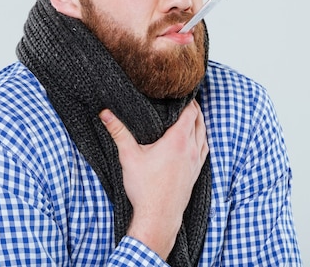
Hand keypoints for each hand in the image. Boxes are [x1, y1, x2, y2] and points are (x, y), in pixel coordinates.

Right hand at [99, 100, 208, 259]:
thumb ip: (118, 131)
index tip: (182, 93)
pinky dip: (202, 138)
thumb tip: (105, 113)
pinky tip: (197, 139)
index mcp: (178, 140)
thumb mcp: (129, 156)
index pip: (190, 113)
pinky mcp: (196, 172)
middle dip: (194, 109)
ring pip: (204, 134)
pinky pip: (204, 148)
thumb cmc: (145, 188)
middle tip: (186, 100)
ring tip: (192, 115)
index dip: (188, 101)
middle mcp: (191, 148)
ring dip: (200, 123)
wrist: (159, 216)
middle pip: (199, 121)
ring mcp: (196, 161)